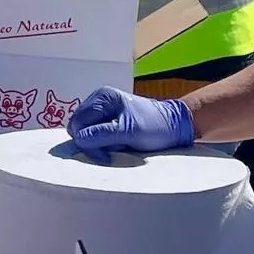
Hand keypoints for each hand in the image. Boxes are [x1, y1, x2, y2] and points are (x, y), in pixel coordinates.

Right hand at [66, 88, 194, 162]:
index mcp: (102, 98)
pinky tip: (117, 143)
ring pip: (86, 131)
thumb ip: (103, 134)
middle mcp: (99, 99)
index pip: (78, 123)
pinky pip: (94, 132)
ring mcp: (102, 108)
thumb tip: (79, 139)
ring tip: (117, 146)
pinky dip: (103, 141)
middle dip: (91, 142)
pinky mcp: (107, 118)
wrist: (174, 125)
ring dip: (97, 143)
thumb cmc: (155, 127)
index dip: (87, 142)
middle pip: (79, 126)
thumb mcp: (129, 132)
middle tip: (111, 151)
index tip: (104, 155)